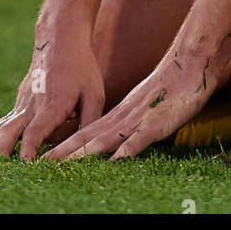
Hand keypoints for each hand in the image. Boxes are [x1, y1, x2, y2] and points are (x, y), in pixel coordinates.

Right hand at [0, 45, 104, 160]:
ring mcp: (22, 104)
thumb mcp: (94, 93)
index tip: (26, 165)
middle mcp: (33, 106)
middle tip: (2, 172)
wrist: (60, 41)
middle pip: (10, 132)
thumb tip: (87, 147)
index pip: (36, 130)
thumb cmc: (82, 69)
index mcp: (54, 105)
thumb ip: (90, 121)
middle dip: (3, 153)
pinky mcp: (18, 104)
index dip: (29, 149)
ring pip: (0, 128)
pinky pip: (0, 123)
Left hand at [43, 50, 216, 161]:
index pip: (84, 133)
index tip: (42, 158)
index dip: (63, 146)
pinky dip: (127, 150)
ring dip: (83, 153)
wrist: (191, 64)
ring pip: (107, 139)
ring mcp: (139, 120)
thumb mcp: (141, 109)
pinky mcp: (158, 123)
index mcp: (118, 116)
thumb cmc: (170, 89)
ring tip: (62, 165)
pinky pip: (141, 138)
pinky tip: (115, 160)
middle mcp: (123, 118)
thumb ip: (125, 124)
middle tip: (39, 164)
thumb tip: (110, 143)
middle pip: (88, 137)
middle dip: (63, 152)